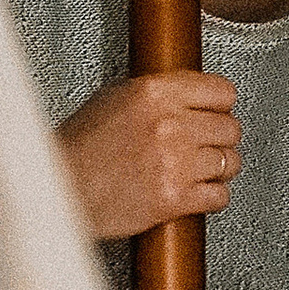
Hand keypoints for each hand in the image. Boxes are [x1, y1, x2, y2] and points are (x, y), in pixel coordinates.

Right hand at [56, 74, 239, 246]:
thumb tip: (188, 93)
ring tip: (199, 169)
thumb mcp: (112, 98)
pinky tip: (196, 192)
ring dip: (218, 168)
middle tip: (205, 144)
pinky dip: (212, 196)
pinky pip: (219, 196)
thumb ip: (156, 93)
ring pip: (229, 161)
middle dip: (219, 138)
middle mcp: (168, 124)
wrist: (58, 191)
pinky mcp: (174, 199)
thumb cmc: (77, 149)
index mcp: (153, 92)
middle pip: (230, 127)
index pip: (221, 90)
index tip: (217, 111)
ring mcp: (174, 163)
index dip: (220, 104)